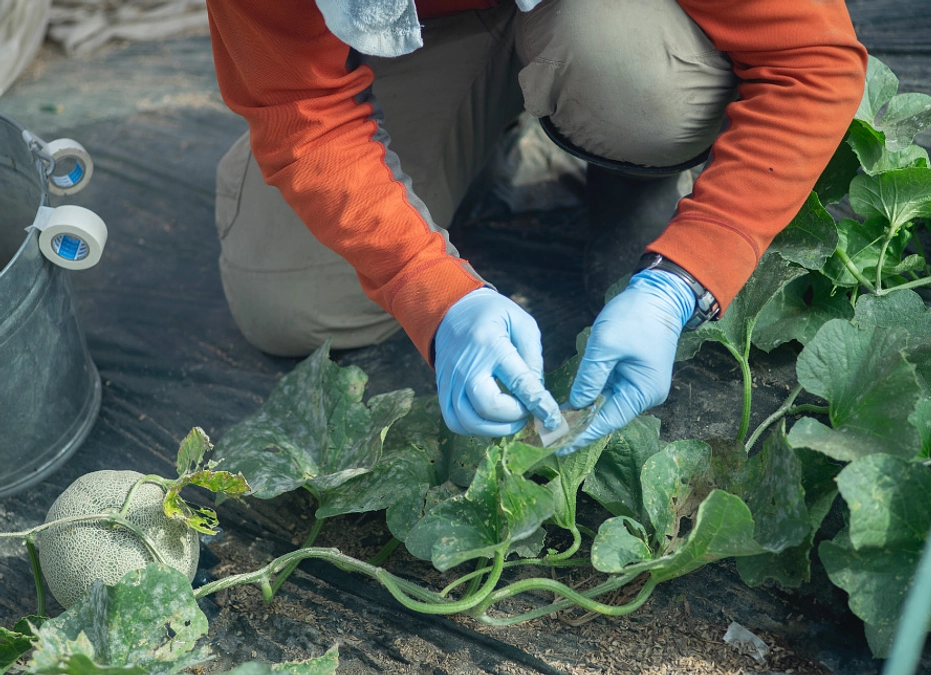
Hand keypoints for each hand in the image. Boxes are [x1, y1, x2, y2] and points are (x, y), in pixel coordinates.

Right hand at [434, 288, 561, 436]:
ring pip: (469, 421)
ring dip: (497, 429)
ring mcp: (451, 381)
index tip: (553, 418)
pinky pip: (455, 422)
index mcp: (491, 345)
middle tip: (527, 411)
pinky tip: (491, 421)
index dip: (539, 403)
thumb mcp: (522, 323)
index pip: (518, 382)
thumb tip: (538, 393)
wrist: (452, 311)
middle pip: (488, 407)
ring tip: (512, 419)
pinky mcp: (442, 390)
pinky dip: (475, 429)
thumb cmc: (493, 316)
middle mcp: (467, 366)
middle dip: (515, 417)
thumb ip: (532, 356)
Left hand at [559, 269, 695, 453]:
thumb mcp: (607, 345)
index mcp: (643, 391)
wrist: (659, 294)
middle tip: (550, 437)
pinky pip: (608, 391)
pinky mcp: (632, 374)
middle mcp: (644, 393)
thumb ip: (590, 377)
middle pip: (608, 416)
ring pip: (606, 404)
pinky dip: (590, 397)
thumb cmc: (635, 316)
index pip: (608, 420)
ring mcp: (639, 384)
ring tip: (555, 425)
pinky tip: (571, 405)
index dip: (582, 434)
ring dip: (583, 413)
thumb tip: (576, 405)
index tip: (559, 446)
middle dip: (580, 426)